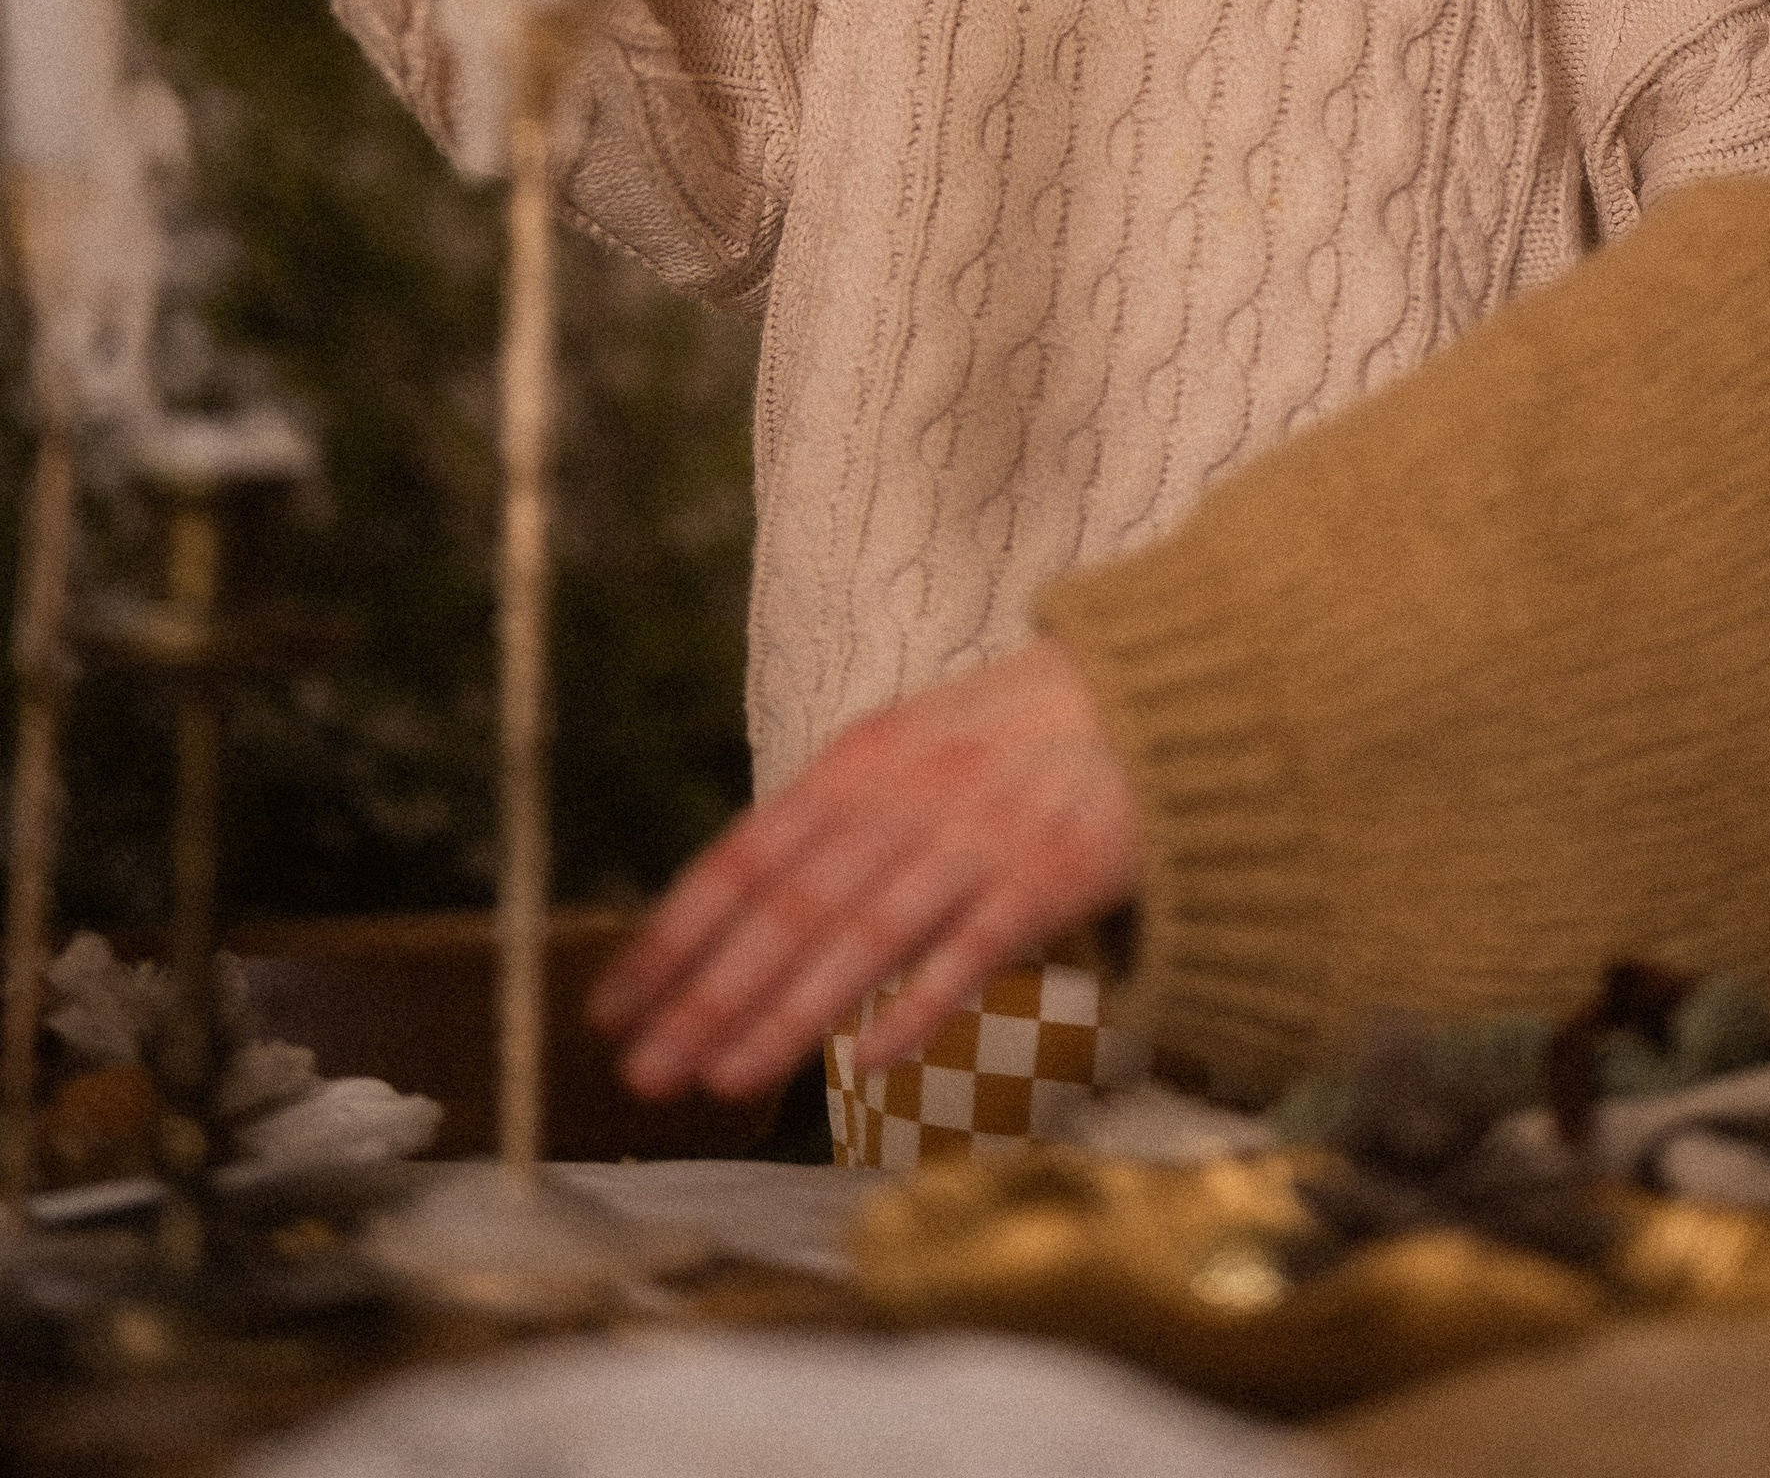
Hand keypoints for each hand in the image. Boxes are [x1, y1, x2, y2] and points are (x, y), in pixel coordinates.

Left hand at [589, 639, 1144, 1099]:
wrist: (1148, 698)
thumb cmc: (1012, 733)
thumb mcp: (906, 747)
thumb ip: (831, 819)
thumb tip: (735, 906)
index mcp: (858, 762)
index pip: (741, 858)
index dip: (674, 935)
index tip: (614, 1007)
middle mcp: (904, 797)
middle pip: (789, 907)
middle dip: (708, 994)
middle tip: (644, 1072)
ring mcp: (975, 839)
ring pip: (864, 937)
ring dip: (789, 1012)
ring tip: (724, 1078)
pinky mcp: (1048, 879)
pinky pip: (971, 953)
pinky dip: (921, 1006)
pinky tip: (871, 1064)